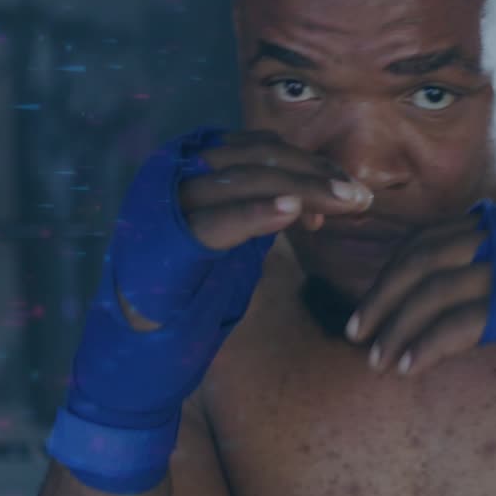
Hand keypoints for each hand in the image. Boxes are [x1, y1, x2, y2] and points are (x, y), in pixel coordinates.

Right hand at [49, 127, 373, 494]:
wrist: (134, 347)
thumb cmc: (187, 291)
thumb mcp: (231, 240)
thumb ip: (261, 210)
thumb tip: (315, 199)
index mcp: (186, 166)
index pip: (258, 149)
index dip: (308, 162)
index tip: (350, 186)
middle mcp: (172, 174)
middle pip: (258, 159)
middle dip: (315, 174)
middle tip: (361, 196)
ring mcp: (165, 203)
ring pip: (246, 181)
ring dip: (304, 189)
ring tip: (347, 203)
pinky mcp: (165, 242)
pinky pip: (220, 219)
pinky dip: (259, 212)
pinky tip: (294, 211)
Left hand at [345, 214, 489, 375]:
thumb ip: (488, 278)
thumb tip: (429, 303)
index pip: (429, 240)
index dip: (391, 273)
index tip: (369, 306)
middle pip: (423, 261)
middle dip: (381, 298)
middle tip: (354, 333)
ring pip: (435, 291)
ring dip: (397, 329)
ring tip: (378, 362)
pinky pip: (460, 323)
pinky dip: (426, 346)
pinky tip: (407, 368)